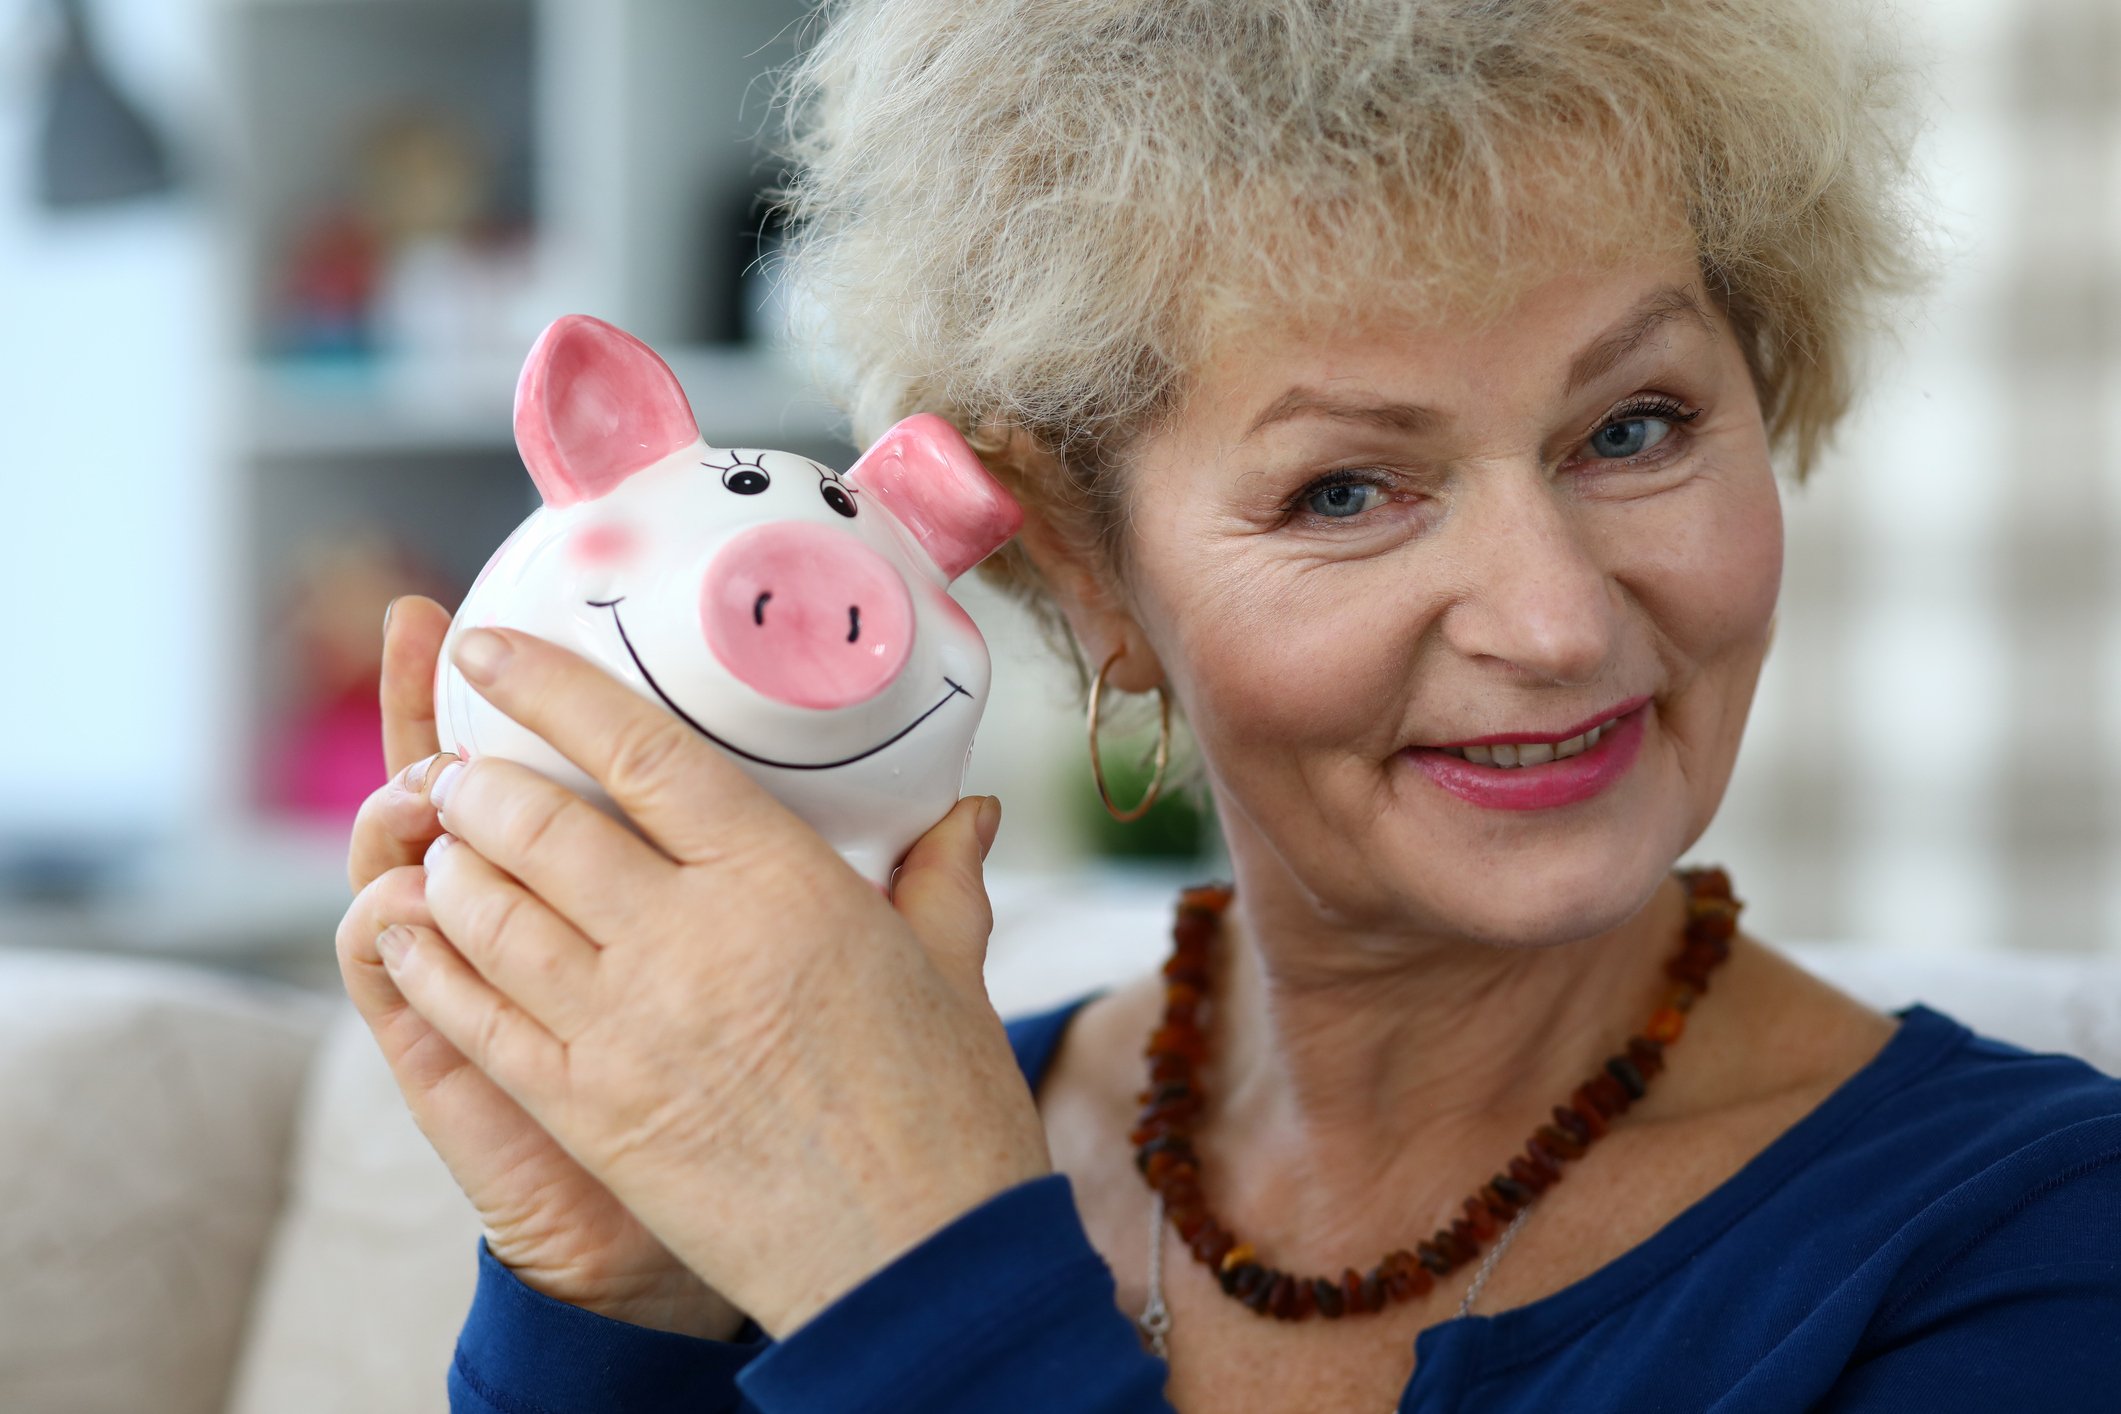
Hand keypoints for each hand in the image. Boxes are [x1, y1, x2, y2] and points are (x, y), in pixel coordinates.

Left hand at [376, 626, 1052, 1337]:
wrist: (914, 1260)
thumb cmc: (945, 1109)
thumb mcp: (950, 968)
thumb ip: (941, 874)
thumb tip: (969, 810)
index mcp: (779, 881)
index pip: (638, 752)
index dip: (549, 689)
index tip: (489, 649)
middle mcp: (686, 937)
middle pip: (537, 824)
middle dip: (478, 780)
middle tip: (461, 763)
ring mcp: (621, 1025)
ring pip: (487, 912)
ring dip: (448, 860)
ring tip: (442, 836)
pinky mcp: (583, 1107)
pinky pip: (471, 1013)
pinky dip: (428, 959)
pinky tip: (410, 929)